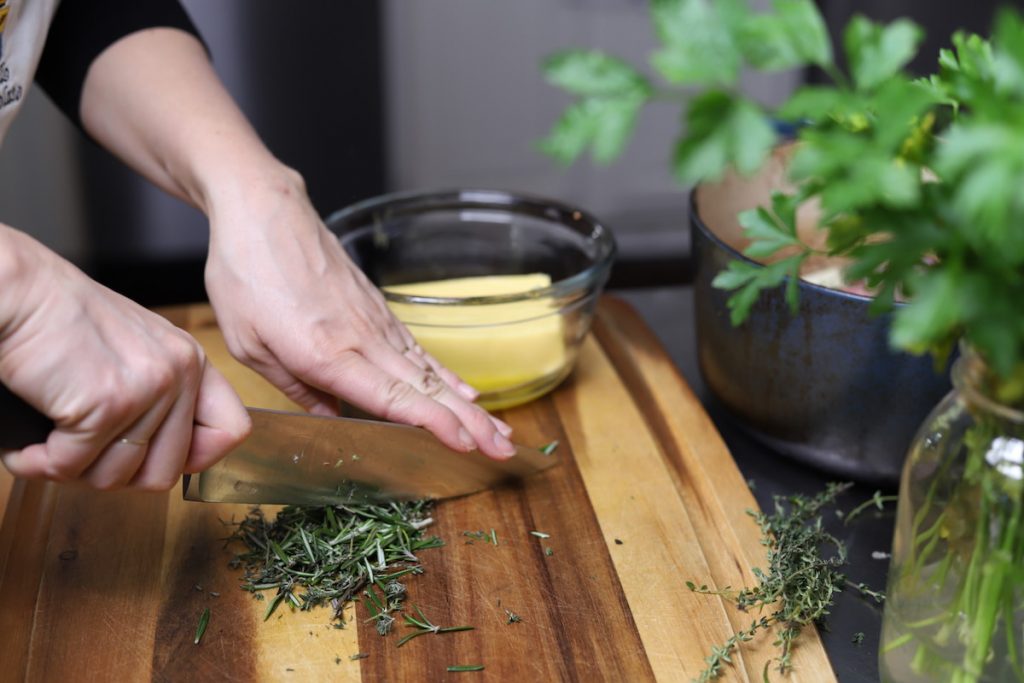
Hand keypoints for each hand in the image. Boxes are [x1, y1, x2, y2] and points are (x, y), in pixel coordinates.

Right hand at [0, 229, 250, 489]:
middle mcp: (178, 373)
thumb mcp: (133, 350)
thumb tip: (161, 460)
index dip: (194, 459)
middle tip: (80, 457)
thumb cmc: (59, 321)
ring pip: (116, 478)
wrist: (15, 291)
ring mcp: (147, 389)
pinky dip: (39, 465)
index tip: (150, 459)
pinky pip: (71, 467)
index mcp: (190, 360)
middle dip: (115, 476)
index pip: (231, 430)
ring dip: (73, 471)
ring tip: (49, 445)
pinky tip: (26, 448)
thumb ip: (158, 395)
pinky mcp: (106, 404)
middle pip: (165, 471)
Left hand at [203, 168, 515, 458]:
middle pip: (426, 388)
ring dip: (469, 405)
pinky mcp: (378, 308)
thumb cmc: (246, 273)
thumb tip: (330, 420)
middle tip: (504, 450)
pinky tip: (467, 392)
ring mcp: (375, 321)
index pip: (392, 397)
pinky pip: (418, 349)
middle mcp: (361, 339)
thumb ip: (294, 388)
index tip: (466, 445)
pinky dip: (447, 374)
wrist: (262, 210)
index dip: (433, 424)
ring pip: (431, 371)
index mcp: (326, 354)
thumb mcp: (250, 344)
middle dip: (470, 423)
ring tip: (500, 431)